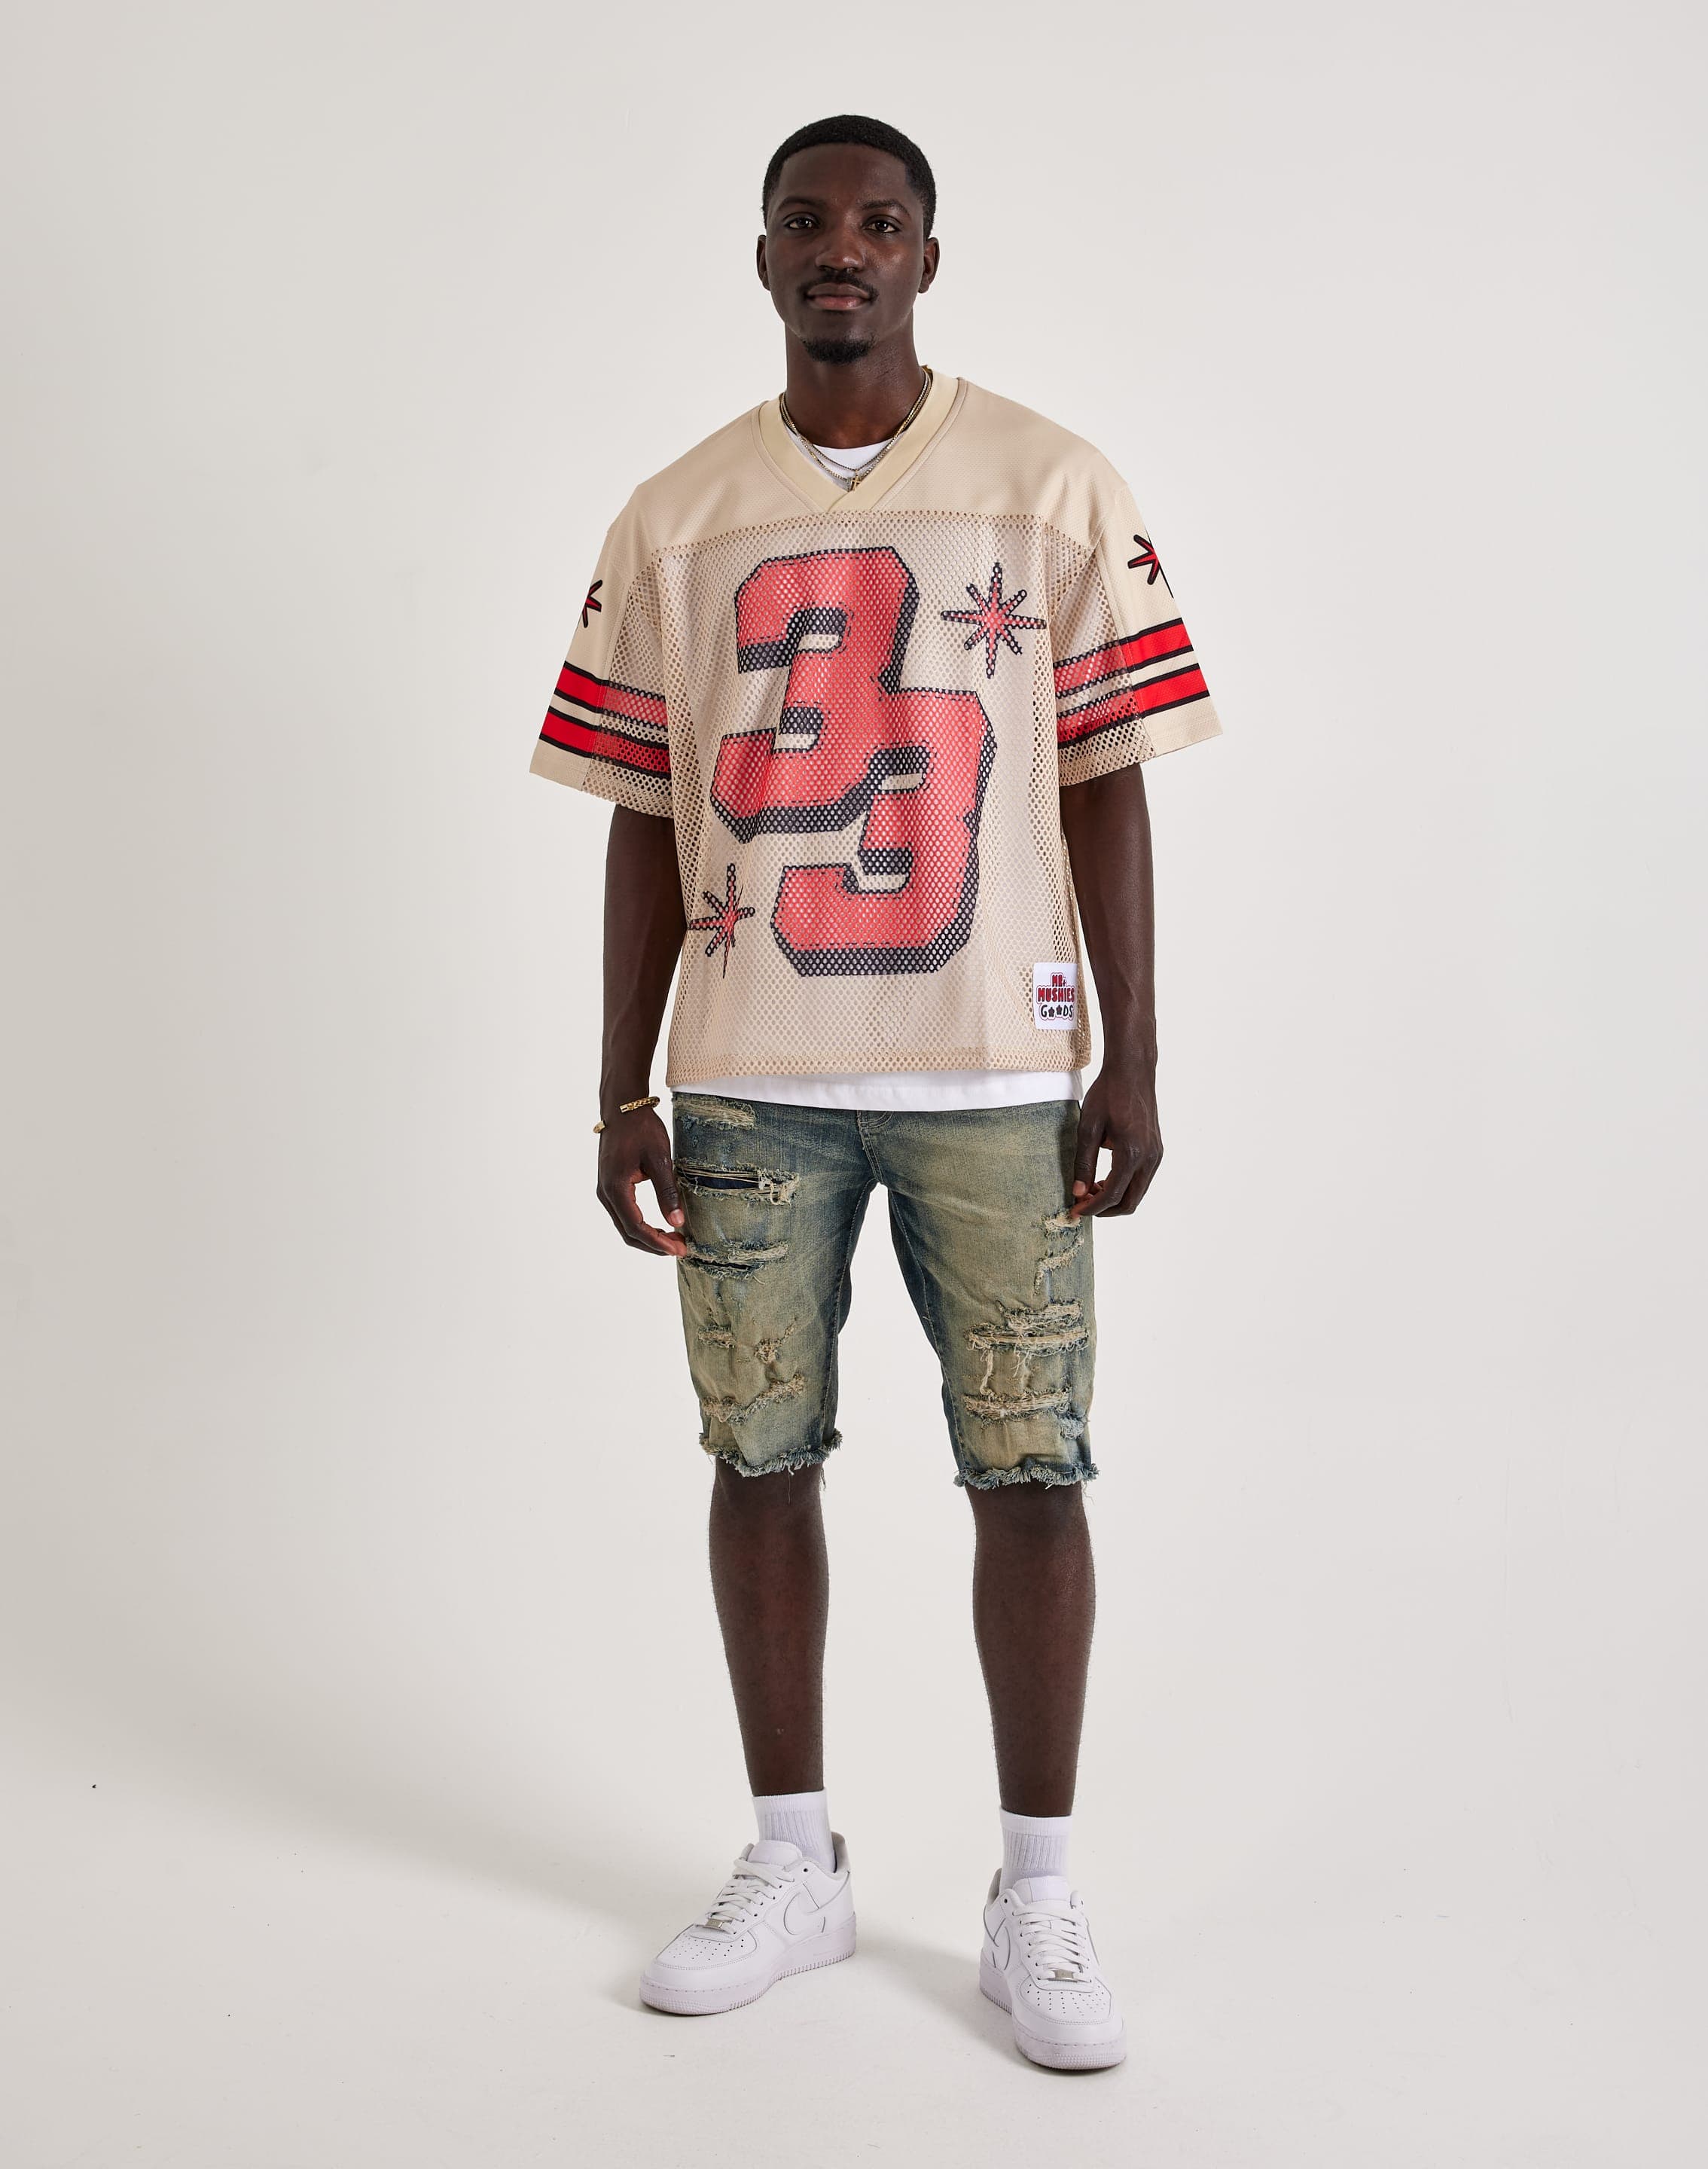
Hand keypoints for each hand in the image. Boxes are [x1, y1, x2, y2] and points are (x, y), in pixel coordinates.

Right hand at [596, 1107, 686, 1255]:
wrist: (623, 1108)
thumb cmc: (641, 1129)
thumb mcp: (660, 1160)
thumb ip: (667, 1193)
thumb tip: (677, 1222)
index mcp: (616, 1188)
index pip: (636, 1227)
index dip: (658, 1242)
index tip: (680, 1248)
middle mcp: (606, 1193)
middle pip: (628, 1232)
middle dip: (654, 1244)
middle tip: (680, 1248)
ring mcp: (606, 1190)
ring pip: (625, 1225)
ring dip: (648, 1236)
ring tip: (673, 1239)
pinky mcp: (610, 1185)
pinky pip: (624, 1214)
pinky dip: (641, 1225)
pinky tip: (660, 1224)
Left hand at [1069, 1066, 1162, 1219]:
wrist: (1132, 1072)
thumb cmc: (1108, 1094)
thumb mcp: (1088, 1128)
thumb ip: (1083, 1163)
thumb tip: (1078, 1192)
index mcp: (1132, 1153)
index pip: (1113, 1194)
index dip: (1092, 1208)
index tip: (1075, 1211)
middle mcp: (1149, 1158)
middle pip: (1130, 1201)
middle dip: (1105, 1209)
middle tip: (1082, 1204)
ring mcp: (1156, 1155)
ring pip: (1137, 1192)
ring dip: (1115, 1198)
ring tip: (1090, 1189)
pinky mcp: (1156, 1150)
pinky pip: (1141, 1179)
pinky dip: (1124, 1186)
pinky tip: (1104, 1178)